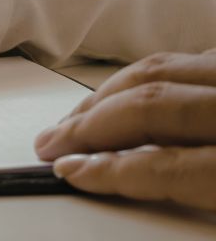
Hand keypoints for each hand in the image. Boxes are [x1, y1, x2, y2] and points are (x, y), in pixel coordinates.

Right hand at [34, 49, 215, 210]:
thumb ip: (187, 189)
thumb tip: (111, 173)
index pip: (167, 166)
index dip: (107, 170)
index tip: (66, 170)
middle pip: (153, 104)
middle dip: (89, 123)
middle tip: (53, 142)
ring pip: (162, 67)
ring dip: (109, 92)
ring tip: (79, 115)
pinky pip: (191, 56)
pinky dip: (151, 73)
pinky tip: (131, 90)